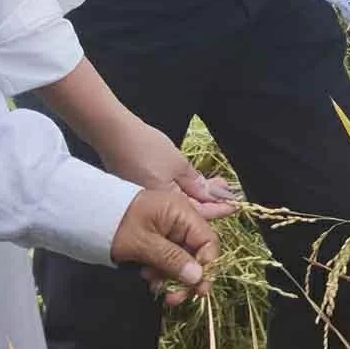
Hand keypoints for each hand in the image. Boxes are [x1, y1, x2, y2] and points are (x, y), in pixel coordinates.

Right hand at [98, 121, 236, 220]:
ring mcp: (149, 200)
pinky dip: (184, 190)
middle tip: (227, 191)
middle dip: (211, 201)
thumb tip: (216, 197)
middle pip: (190, 211)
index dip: (219, 209)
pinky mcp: (142, 191)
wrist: (114, 133)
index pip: (199, 214)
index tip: (235, 204)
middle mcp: (156, 210)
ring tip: (216, 184)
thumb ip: (197, 184)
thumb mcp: (179, 164)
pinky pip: (169, 196)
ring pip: (180, 203)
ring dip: (199, 194)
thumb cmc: (146, 147)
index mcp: (165, 207)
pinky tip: (195, 182)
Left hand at [111, 188, 224, 305]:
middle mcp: (179, 220)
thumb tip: (198, 277)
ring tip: (152, 283)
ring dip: (171, 276)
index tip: (197, 288)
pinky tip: (147, 276)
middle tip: (174, 298)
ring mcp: (168, 229)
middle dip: (187, 277)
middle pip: (197, 252)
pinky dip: (161, 271)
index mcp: (181, 212)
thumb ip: (173, 260)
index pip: (208, 240)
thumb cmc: (116, 224)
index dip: (206, 265)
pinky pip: (168, 258)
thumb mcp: (144, 244)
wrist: (86, 214)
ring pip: (182, 259)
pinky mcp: (157, 239)